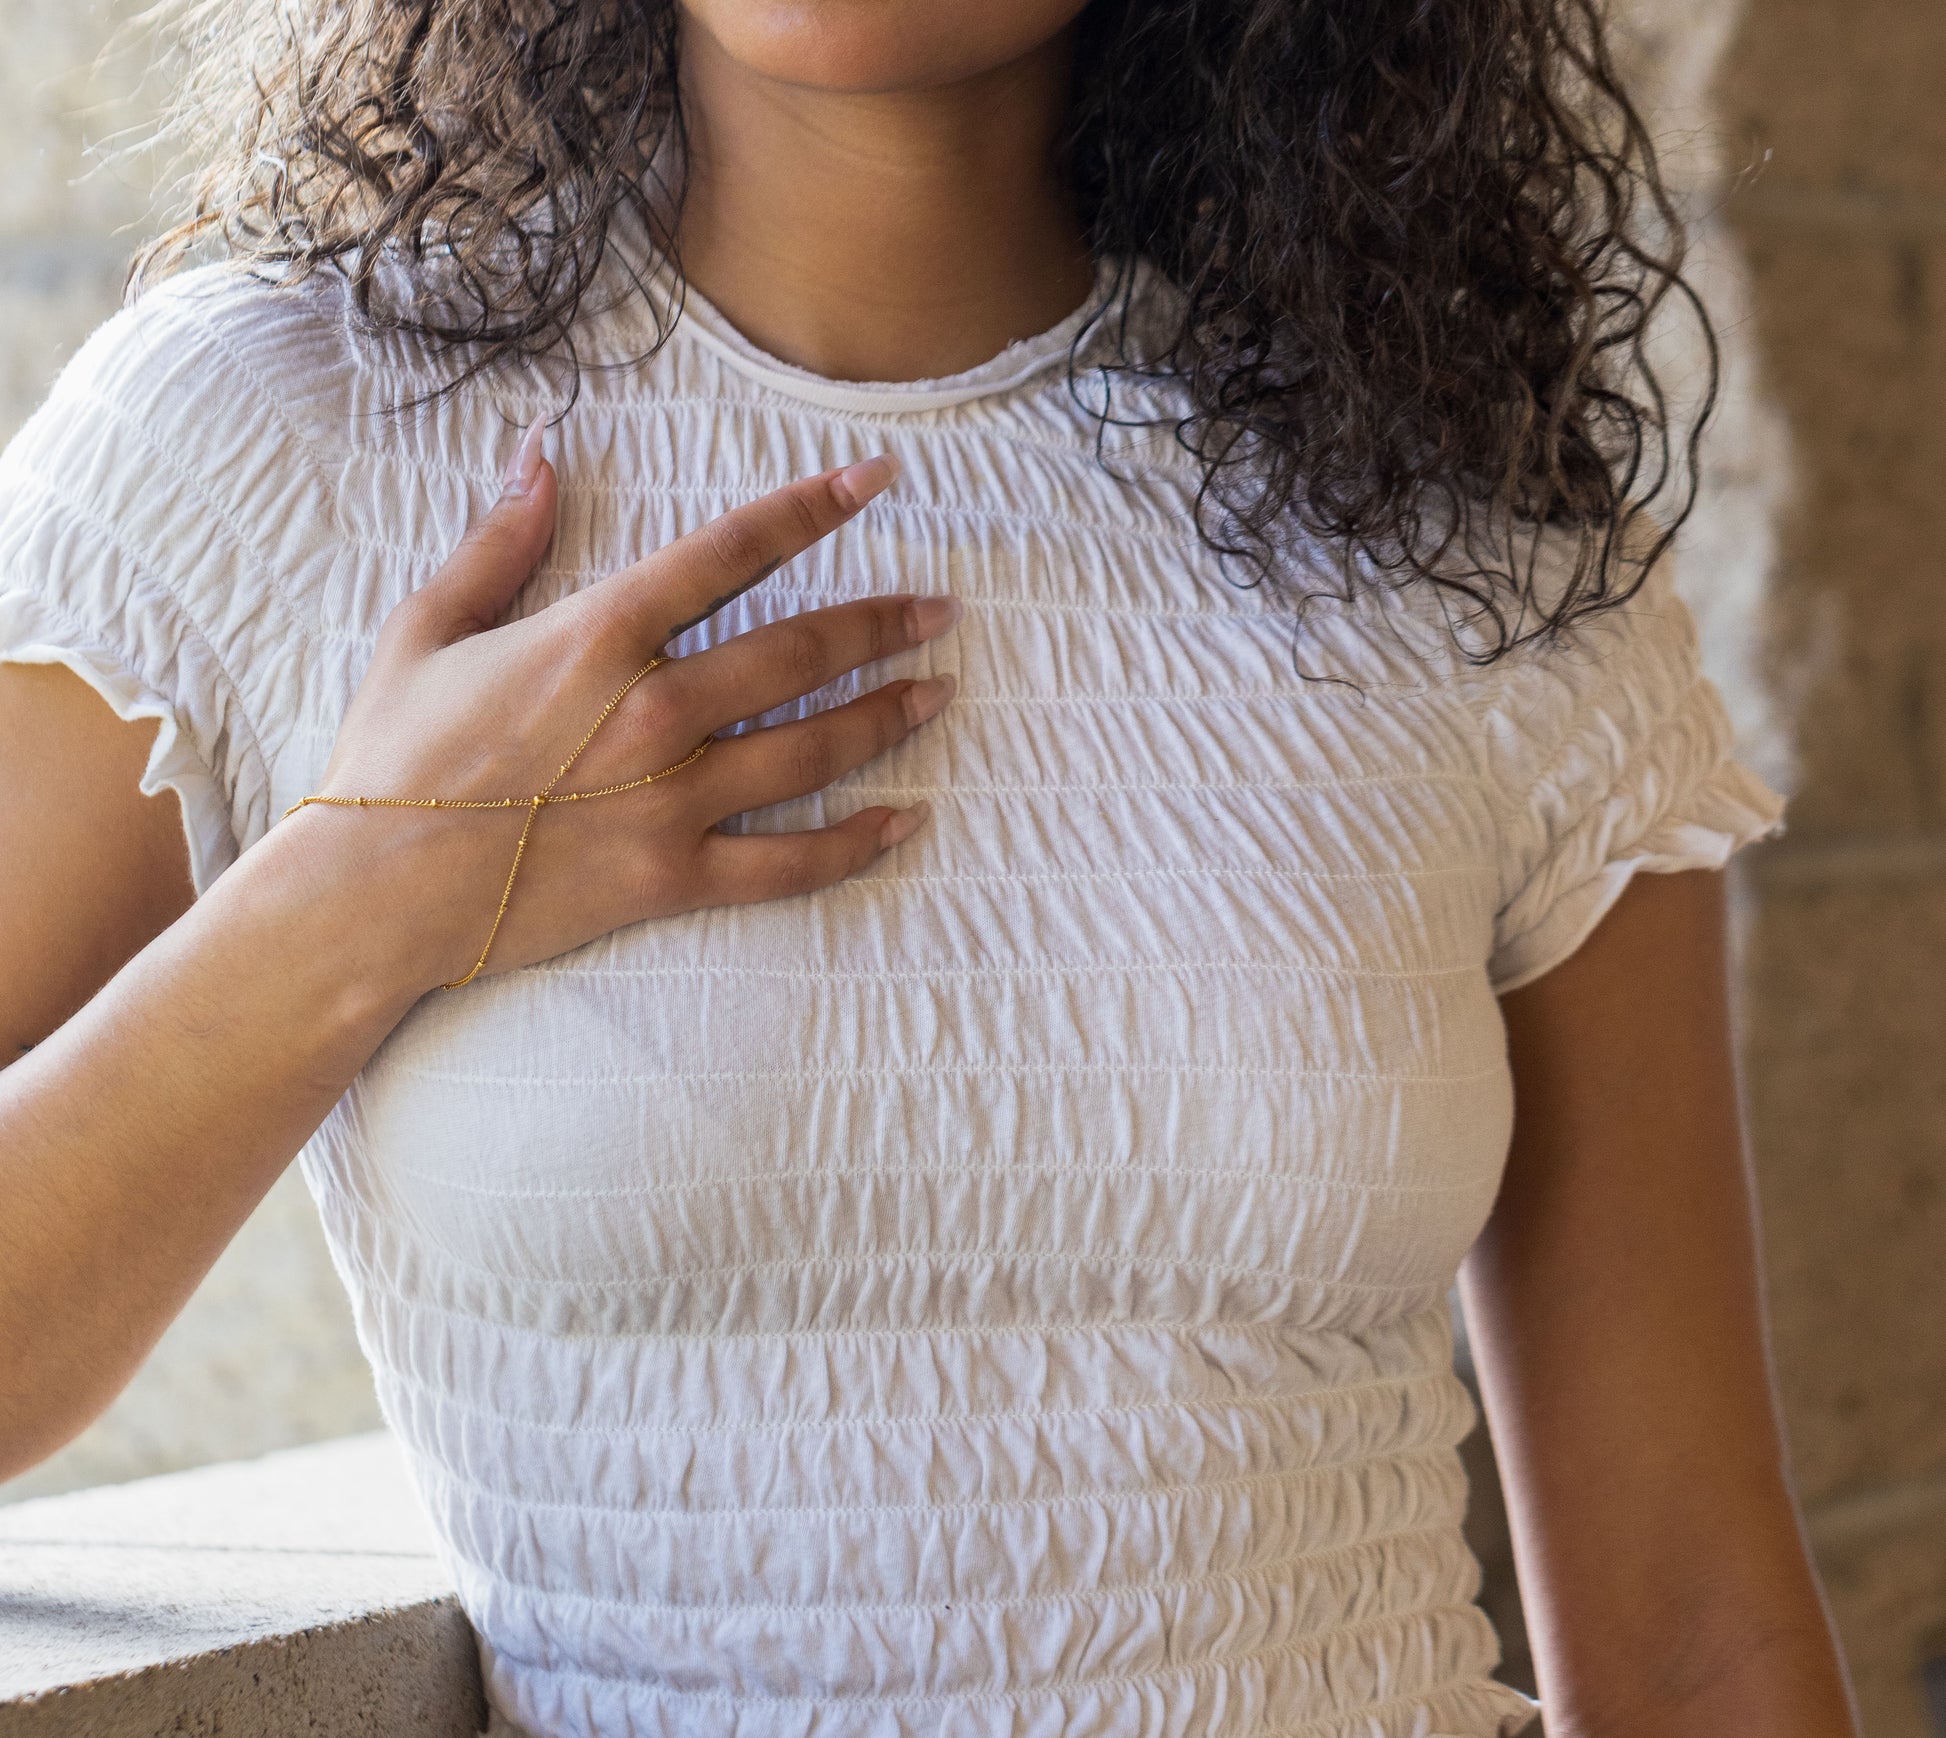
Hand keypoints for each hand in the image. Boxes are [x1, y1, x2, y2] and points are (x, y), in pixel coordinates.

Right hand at [284, 426, 955, 995]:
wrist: (368, 895)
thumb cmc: (392, 757)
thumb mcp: (427, 627)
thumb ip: (498, 541)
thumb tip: (540, 452)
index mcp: (597, 633)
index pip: (733, 551)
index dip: (815, 508)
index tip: (879, 480)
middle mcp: (652, 709)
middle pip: (800, 653)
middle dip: (883, 624)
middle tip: (941, 611)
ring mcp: (669, 799)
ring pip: (812, 751)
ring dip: (887, 717)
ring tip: (939, 693)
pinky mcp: (671, 878)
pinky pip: (787, 863)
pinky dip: (855, 844)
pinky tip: (906, 822)